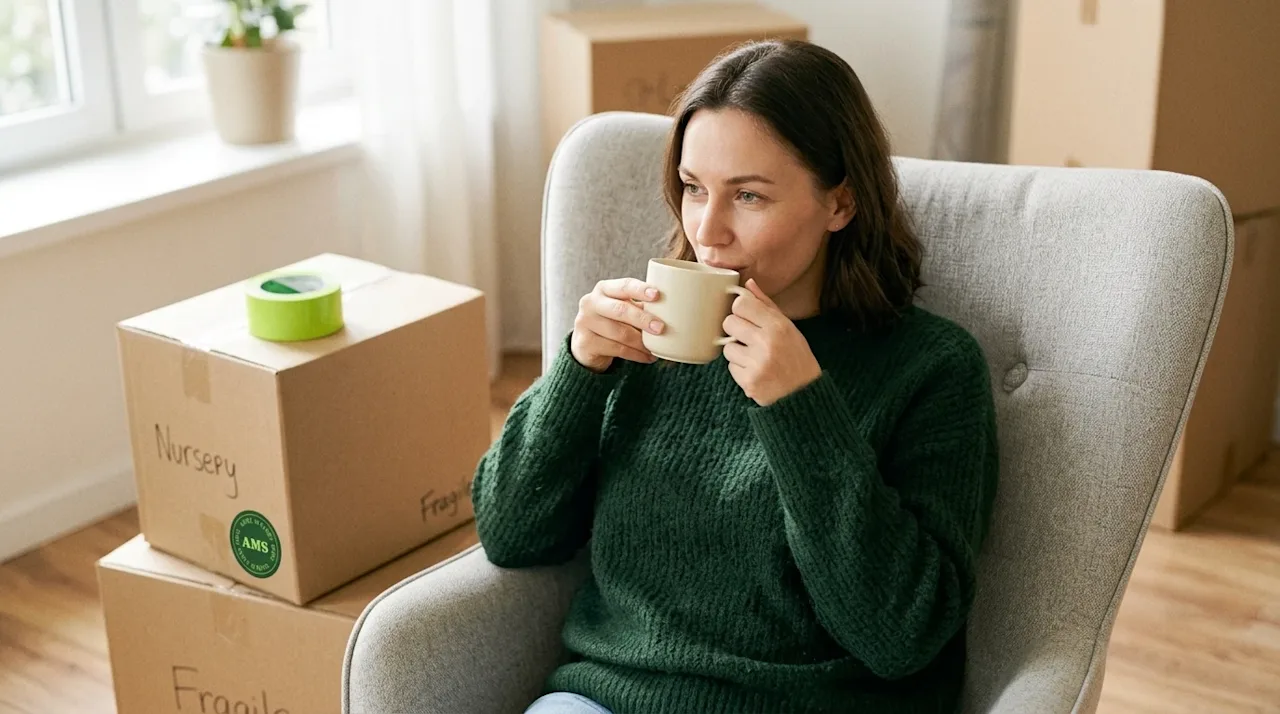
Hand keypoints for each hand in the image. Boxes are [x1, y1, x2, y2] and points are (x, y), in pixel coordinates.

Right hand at [571, 278, 664, 372]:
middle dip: (643, 319)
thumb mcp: (625, 309)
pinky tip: (648, 357)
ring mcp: (585, 323)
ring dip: (642, 342)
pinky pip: (617, 349)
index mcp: (604, 289)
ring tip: (657, 347)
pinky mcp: (585, 343)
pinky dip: (636, 354)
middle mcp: (591, 302)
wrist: (587, 343)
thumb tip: (675, 310)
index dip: (640, 290)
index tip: (657, 295)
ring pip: (620, 333)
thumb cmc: (613, 321)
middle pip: (620, 310)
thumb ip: (642, 306)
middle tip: (661, 328)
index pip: (624, 286)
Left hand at [721, 279, 821, 405]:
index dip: (741, 309)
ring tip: (755, 357)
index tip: (747, 316)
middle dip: (736, 330)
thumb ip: (766, 305)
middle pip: (729, 322)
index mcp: (777, 326)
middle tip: (750, 338)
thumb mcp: (788, 327)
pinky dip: (740, 369)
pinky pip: (730, 367)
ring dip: (737, 352)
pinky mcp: (748, 382)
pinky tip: (755, 371)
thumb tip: (748, 284)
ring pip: (727, 347)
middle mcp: (766, 343)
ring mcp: (756, 364)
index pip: (741, 304)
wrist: (804, 394)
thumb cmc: (796, 356)